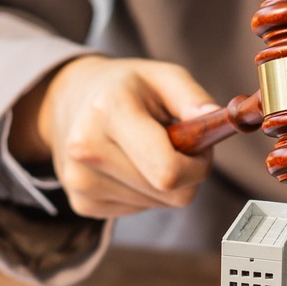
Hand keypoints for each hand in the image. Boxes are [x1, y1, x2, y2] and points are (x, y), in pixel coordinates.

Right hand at [8, 55, 219, 217]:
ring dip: (165, 183)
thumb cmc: (126, 88)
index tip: (199, 148)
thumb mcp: (162, 76)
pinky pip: (139, 209)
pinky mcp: (82, 203)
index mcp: (109, 111)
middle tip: (175, 145)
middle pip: (169, 193)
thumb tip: (215, 121)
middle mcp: (87, 149)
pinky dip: (146, 191)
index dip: (198, 167)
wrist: (71, 101)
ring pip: (158, 204)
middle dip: (186, 174)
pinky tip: (130, 165)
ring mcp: (80, 181)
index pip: (168, 171)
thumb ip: (193, 97)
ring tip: (147, 151)